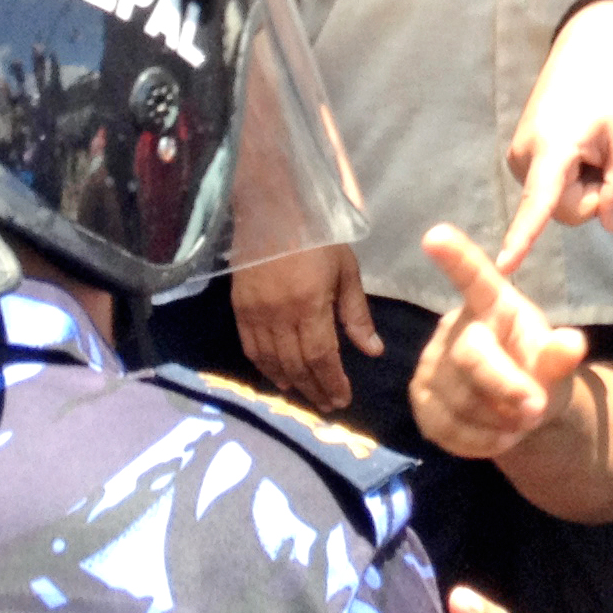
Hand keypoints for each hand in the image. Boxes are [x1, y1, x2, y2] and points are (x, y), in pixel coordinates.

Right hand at [234, 240, 382, 412]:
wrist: (273, 208)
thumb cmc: (318, 235)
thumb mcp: (346, 270)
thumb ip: (356, 314)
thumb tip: (373, 352)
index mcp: (311, 304)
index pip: (322, 357)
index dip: (332, 382)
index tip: (343, 400)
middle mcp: (281, 315)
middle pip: (297, 365)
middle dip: (315, 389)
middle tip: (328, 405)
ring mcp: (256, 313)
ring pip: (272, 363)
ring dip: (291, 384)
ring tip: (306, 395)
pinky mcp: (239, 309)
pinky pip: (251, 349)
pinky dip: (265, 368)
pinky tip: (278, 377)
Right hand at [412, 223, 587, 460]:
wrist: (518, 407)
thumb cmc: (536, 367)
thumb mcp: (555, 361)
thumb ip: (560, 355)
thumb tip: (572, 344)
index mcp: (493, 303)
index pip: (474, 277)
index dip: (456, 257)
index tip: (435, 235)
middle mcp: (456, 325)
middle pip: (472, 356)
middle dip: (506, 387)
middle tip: (536, 410)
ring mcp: (431, 361)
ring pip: (461, 400)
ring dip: (498, 421)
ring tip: (518, 420)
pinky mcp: (420, 395)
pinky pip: (446, 426)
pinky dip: (479, 441)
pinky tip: (496, 435)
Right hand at [499, 3, 612, 272]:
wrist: (583, 53)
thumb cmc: (610, 91)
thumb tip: (609, 223)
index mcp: (552, 148)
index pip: (539, 201)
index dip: (523, 236)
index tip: (503, 267)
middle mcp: (524, 158)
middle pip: (565, 210)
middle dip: (594, 193)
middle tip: (606, 153)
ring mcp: (518, 160)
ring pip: (558, 202)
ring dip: (584, 184)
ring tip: (590, 144)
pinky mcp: (520, 161)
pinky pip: (552, 189)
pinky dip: (572, 177)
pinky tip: (579, 146)